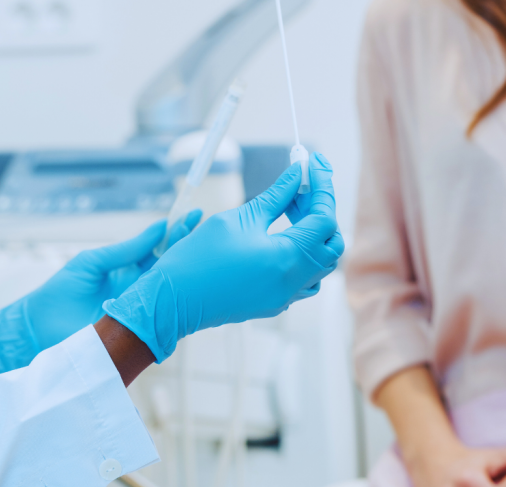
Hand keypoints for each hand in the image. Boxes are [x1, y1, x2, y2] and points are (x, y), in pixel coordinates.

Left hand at [0, 215, 199, 376]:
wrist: (40, 327)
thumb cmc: (60, 293)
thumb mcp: (93, 262)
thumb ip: (126, 249)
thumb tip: (158, 228)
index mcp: (128, 271)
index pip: (158, 250)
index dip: (175, 234)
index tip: (193, 216)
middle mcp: (139, 291)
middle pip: (169, 267)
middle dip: (186, 247)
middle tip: (203, 226)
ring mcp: (140, 310)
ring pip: (169, 290)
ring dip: (185, 271)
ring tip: (200, 250)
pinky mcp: (138, 330)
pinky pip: (160, 314)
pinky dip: (174, 301)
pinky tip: (186, 286)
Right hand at [103, 153, 344, 362]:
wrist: (174, 301)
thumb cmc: (198, 259)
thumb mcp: (239, 218)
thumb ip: (276, 196)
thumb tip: (297, 175)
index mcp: (287, 258)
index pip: (324, 217)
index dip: (322, 186)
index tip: (314, 163)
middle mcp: (293, 282)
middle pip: (331, 244)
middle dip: (321, 211)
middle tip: (300, 187)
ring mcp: (285, 298)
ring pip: (320, 265)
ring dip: (313, 235)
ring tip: (289, 210)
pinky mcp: (273, 304)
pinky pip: (303, 280)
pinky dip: (301, 256)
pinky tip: (279, 237)